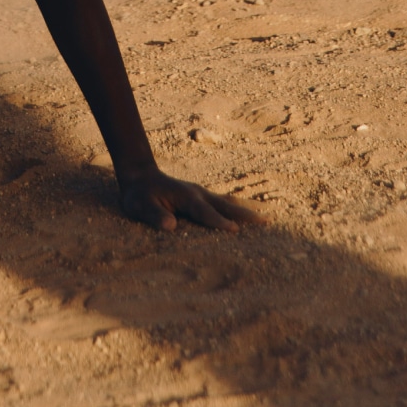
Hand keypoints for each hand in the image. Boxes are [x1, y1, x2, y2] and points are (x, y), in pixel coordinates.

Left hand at [117, 161, 265, 234]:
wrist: (139, 175)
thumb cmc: (139, 195)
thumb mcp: (140, 206)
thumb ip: (154, 215)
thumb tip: (170, 226)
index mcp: (186, 197)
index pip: (204, 212)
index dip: (218, 222)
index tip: (234, 231)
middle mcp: (198, 194)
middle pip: (225, 206)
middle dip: (245, 215)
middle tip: (267, 222)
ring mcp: (201, 194)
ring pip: (228, 204)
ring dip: (246, 211)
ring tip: (266, 219)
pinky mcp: (201, 198)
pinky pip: (223, 204)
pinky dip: (236, 210)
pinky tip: (246, 216)